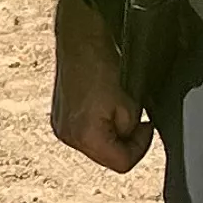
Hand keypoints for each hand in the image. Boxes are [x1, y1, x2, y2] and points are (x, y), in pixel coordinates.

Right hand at [49, 0, 154, 174]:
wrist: (81, 37)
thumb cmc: (104, 64)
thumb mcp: (131, 104)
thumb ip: (132, 131)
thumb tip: (130, 136)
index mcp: (84, 136)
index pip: (122, 164)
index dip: (140, 146)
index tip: (145, 124)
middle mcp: (67, 136)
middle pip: (107, 157)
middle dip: (123, 139)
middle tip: (131, 113)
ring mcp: (59, 127)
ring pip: (96, 145)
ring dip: (109, 131)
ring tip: (113, 104)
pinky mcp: (58, 116)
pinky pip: (84, 131)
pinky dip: (96, 122)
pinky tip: (100, 102)